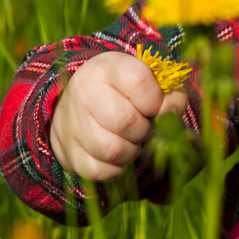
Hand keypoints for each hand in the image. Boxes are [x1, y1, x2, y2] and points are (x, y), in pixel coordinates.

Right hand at [50, 51, 187, 181]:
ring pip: (113, 150)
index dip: (156, 101)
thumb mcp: (151, 83)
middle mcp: (83, 90)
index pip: (140, 82)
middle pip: (126, 122)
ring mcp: (71, 122)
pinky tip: (117, 154)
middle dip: (144, 130)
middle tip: (143, 126)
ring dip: (132, 151)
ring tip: (130, 140)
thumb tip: (168, 116)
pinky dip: (117, 168)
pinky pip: (100, 171)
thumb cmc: (127, 93)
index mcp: (107, 67)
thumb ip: (171, 96)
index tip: (154, 105)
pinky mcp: (68, 152)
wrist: (82, 105)